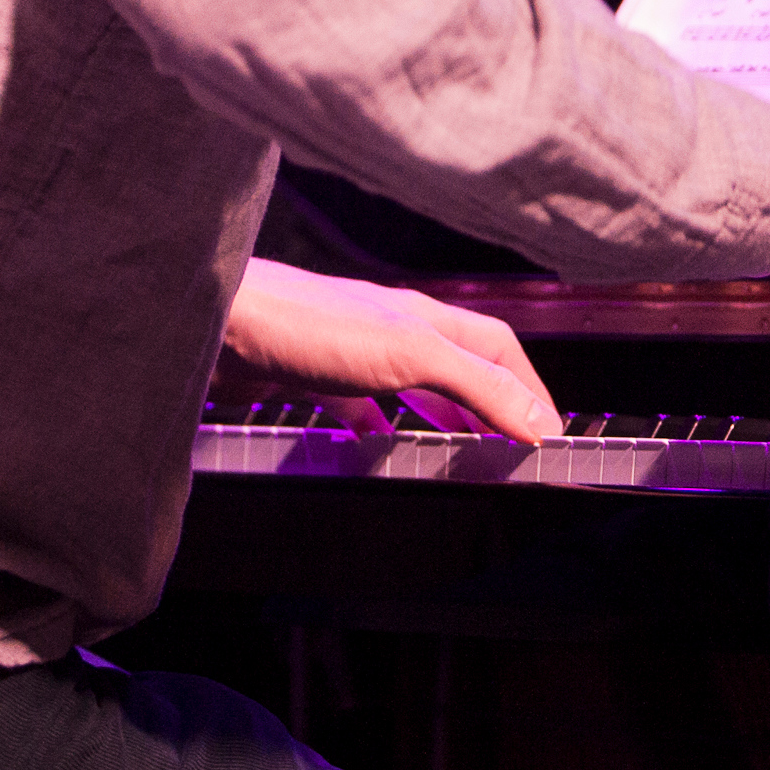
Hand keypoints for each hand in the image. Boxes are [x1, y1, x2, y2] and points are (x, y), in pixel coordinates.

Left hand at [216, 256, 562, 441]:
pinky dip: (377, 429)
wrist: (220, 322)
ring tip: (461, 451)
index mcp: (426, 318)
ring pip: (413, 387)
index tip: (548, 431)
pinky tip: (375, 448)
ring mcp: (353, 351)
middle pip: (459, 366)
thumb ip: (477, 387)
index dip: (529, 389)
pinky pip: (358, 406)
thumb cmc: (309, 325)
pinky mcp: (313, 376)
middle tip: (512, 445)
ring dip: (441, 417)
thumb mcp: (412, 355)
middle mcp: (393, 329)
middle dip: (491, 403)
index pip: (498, 349)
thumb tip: (535, 419)